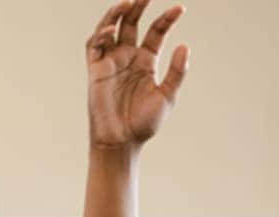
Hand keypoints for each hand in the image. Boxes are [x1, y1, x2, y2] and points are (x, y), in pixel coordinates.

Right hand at [86, 0, 187, 151]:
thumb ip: (176, 72)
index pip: (155, 33)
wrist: (122, 141)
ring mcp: (110, 61)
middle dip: (139, 7)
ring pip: (111, 28)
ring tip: (129, 1)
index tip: (180, 8)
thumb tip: (184, 45)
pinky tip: (111, 29)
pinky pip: (94, 45)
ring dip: (117, 13)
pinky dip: (101, 34)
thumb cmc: (144, 123)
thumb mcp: (167, 96)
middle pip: (131, 24)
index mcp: (146, 62)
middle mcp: (127, 57)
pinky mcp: (95, 69)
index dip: (166, 19)